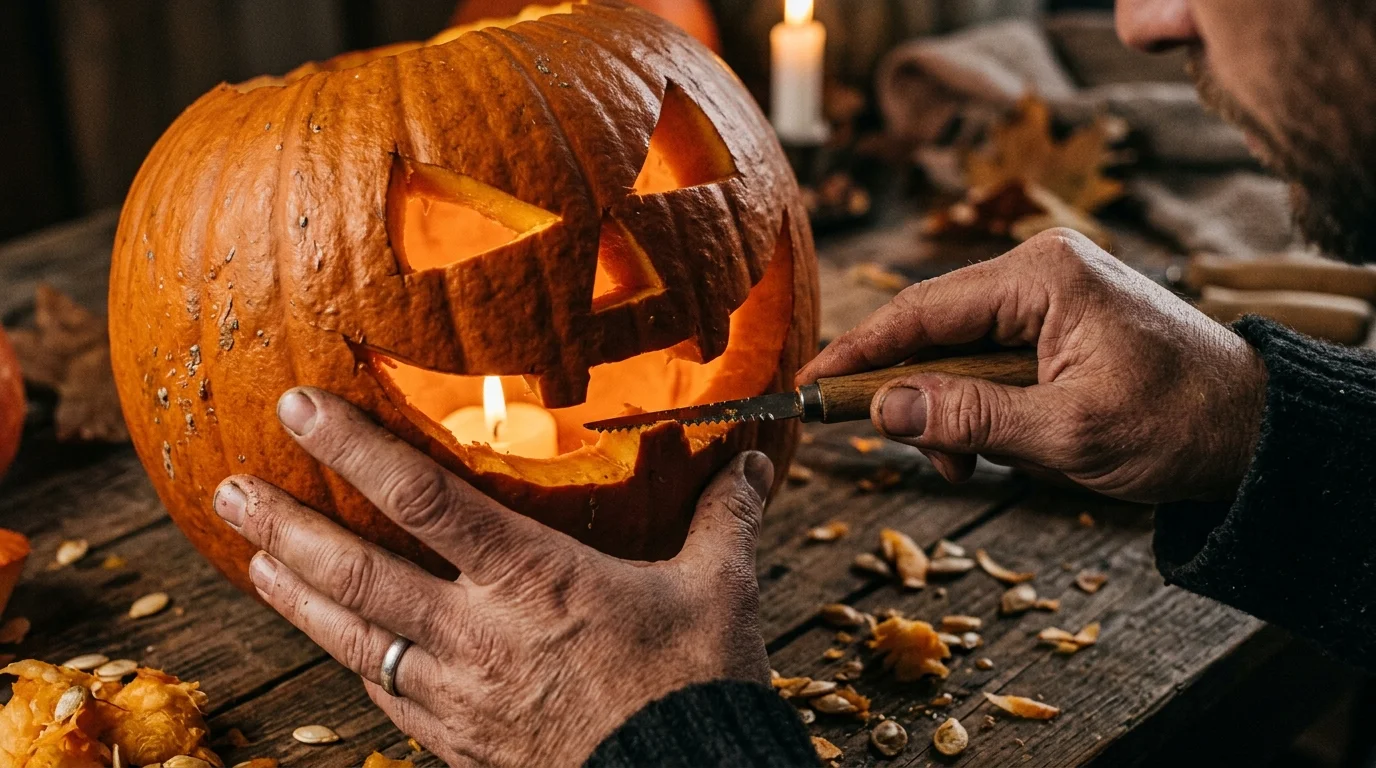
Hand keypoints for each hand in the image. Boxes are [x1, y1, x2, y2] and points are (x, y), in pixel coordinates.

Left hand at [211, 388, 773, 766]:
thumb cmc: (698, 686)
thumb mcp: (721, 590)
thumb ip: (724, 515)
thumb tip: (752, 457)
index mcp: (535, 580)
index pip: (426, 500)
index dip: (356, 449)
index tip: (300, 409)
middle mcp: (479, 636)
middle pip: (359, 574)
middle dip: (287, 527)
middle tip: (230, 488)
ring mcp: (460, 698)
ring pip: (354, 640)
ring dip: (295, 596)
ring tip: (252, 557)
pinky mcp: (460, 746)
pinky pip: (386, 696)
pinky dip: (352, 659)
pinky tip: (335, 642)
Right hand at [799, 228, 1266, 503]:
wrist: (1256, 429)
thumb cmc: (1179, 423)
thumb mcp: (1067, 432)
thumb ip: (969, 418)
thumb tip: (883, 408)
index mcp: (1041, 276)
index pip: (920, 309)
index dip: (857, 350)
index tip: (808, 384)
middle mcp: (1038, 271)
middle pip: (933, 332)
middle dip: (919, 400)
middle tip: (930, 458)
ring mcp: (1048, 296)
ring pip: (958, 355)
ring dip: (954, 413)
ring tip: (977, 463)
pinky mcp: (1057, 324)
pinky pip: (991, 364)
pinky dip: (983, 410)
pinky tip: (1006, 445)